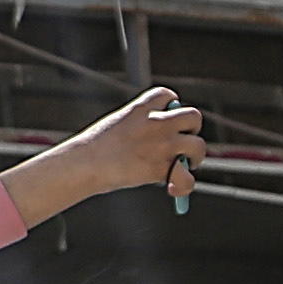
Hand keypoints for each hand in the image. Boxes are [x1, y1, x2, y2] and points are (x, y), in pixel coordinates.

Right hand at [3, 85, 204, 223]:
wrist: (84, 164)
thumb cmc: (93, 148)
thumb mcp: (117, 124)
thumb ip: (140, 127)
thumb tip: (162, 144)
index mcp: (141, 108)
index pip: (168, 95)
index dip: (171, 106)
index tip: (167, 117)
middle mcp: (156, 122)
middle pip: (193, 116)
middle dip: (192, 129)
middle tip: (183, 141)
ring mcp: (161, 144)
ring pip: (198, 145)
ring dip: (196, 157)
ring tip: (185, 165)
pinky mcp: (161, 167)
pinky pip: (187, 177)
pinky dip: (184, 185)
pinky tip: (173, 188)